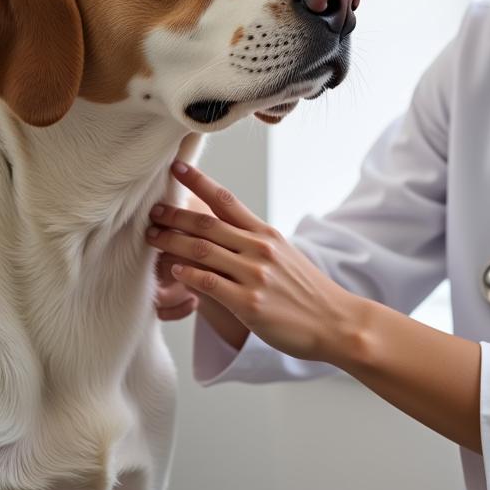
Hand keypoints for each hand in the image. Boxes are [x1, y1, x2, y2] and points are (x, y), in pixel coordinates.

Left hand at [145, 161, 363, 362]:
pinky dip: (188, 275)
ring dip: (172, 242)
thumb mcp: (284, 255)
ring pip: (202, 251)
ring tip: (153, 237)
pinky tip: (173, 271)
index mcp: (266, 234)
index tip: (176, 167)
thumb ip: (254, 243)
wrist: (336, 322)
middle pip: (207, 224)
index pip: (226, 200)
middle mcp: (259, 249)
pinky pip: (210, 284)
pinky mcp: (249, 304)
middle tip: (152, 210)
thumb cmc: (308, 292)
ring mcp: (254, 276)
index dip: (198, 181)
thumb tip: (223, 233)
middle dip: (175, 214)